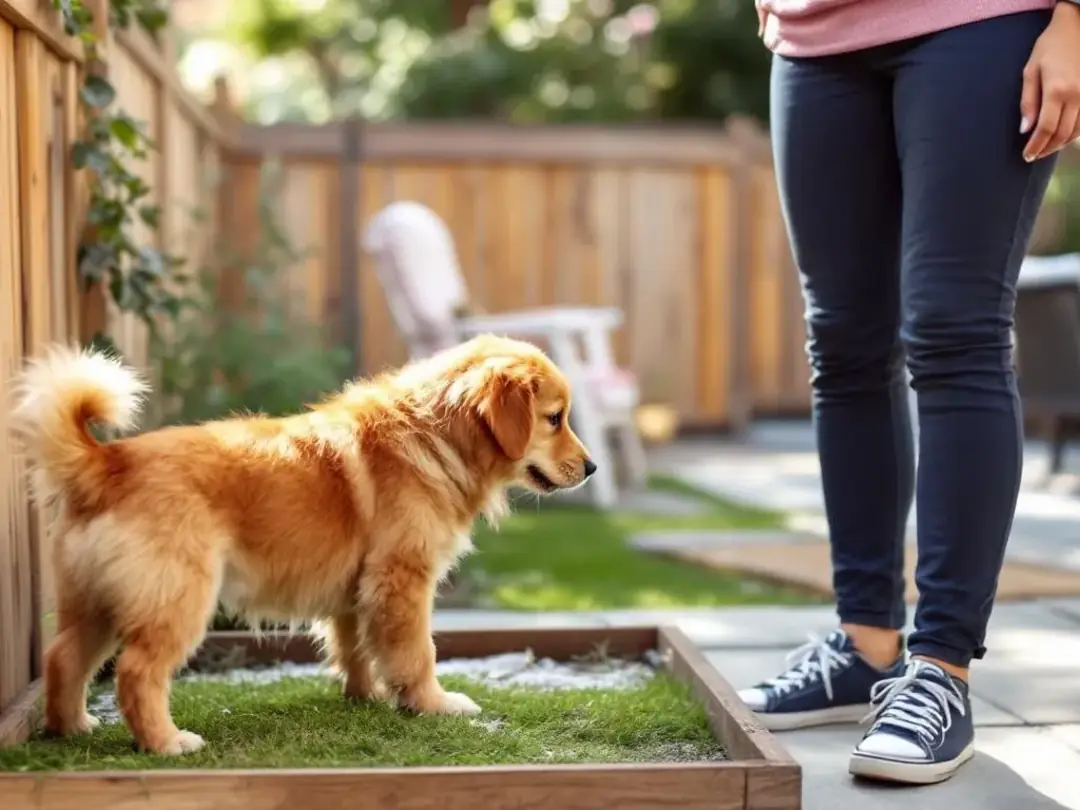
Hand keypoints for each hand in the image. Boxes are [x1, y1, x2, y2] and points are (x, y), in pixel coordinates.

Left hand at [1020, 2, 1079, 161]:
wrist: (1076, 27)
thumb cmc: (1049, 47)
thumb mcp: (1030, 71)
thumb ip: (1028, 101)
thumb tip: (1026, 129)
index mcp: (1057, 90)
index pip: (1046, 128)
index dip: (1036, 146)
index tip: (1026, 156)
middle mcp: (1077, 95)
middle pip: (1062, 133)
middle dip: (1046, 148)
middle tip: (1033, 156)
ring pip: (1077, 130)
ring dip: (1060, 144)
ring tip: (1045, 149)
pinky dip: (1074, 133)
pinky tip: (1062, 137)